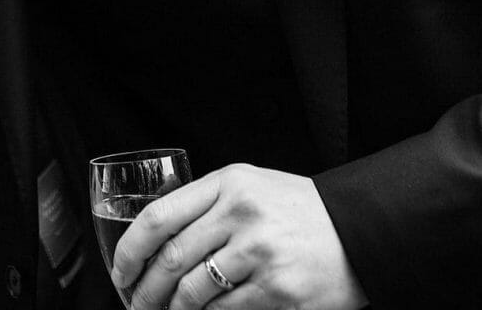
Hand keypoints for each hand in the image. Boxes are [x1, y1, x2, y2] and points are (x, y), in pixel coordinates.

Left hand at [110, 164, 365, 309]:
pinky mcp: (277, 289)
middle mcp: (242, 213)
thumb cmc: (301, 212)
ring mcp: (260, 252)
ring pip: (191, 291)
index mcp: (230, 183)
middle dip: (144, 290)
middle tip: (137, 304)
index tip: (120, 271)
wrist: (361, 231)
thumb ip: (208, 205)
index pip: (158, 215)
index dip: (128, 250)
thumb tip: (154, 242)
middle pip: (170, 259)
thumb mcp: (252, 189)